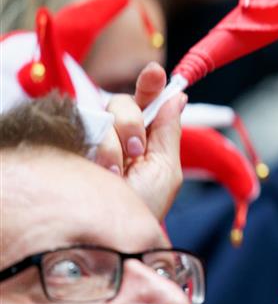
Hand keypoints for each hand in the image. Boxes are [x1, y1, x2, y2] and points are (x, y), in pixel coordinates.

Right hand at [94, 62, 185, 218]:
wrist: (112, 232)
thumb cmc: (142, 208)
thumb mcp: (165, 171)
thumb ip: (169, 132)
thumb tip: (178, 97)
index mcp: (144, 138)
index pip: (148, 102)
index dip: (151, 84)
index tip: (156, 72)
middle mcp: (116, 135)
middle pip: (123, 101)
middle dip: (132, 121)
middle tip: (136, 150)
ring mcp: (92, 139)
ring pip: (104, 114)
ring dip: (115, 143)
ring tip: (117, 173)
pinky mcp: (72, 145)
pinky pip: (85, 128)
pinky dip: (99, 150)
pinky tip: (103, 172)